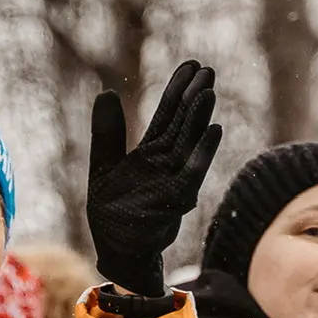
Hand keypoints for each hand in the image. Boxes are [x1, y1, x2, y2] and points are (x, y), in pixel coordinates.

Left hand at [86, 60, 223, 297]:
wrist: (116, 251)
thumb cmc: (113, 214)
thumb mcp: (103, 167)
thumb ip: (107, 133)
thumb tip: (107, 92)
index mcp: (151, 154)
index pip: (168, 115)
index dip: (179, 90)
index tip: (192, 65)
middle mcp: (166, 164)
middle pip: (183, 123)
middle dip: (195, 97)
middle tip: (208, 70)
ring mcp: (172, 180)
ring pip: (189, 143)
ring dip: (199, 118)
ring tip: (209, 91)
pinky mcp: (174, 199)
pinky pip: (192, 172)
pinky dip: (203, 151)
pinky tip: (213, 128)